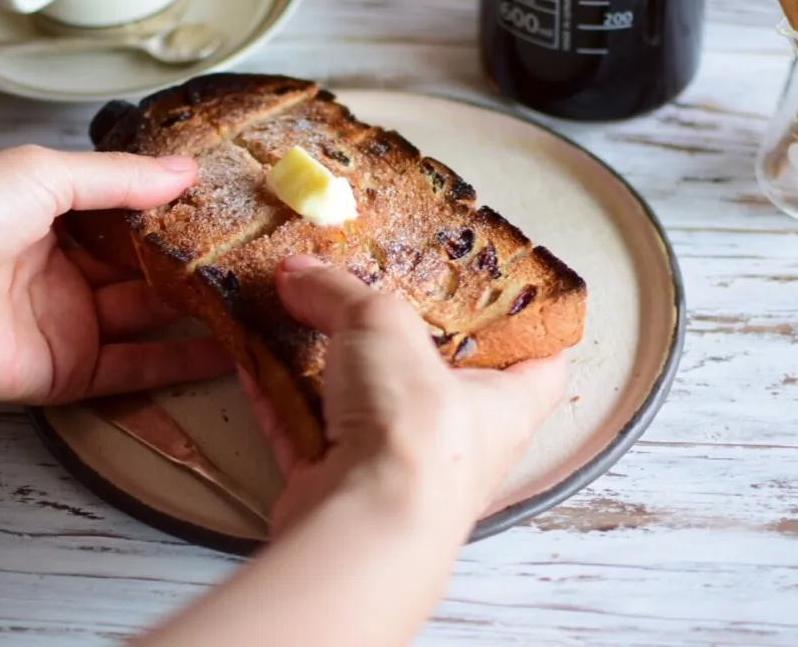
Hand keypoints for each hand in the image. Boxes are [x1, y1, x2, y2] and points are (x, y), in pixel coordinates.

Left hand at [0, 145, 231, 402]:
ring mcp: (70, 322)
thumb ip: (120, 177)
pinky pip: (135, 367)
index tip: (226, 207)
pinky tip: (228, 352)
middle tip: (252, 256)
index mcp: (54, 218)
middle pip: (144, 269)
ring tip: (255, 301)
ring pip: (149, 317)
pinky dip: (181, 364)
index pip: (129, 216)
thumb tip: (186, 170)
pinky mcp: (69, 371)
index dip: (174, 212)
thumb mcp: (44, 174)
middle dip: (193, 263)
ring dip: (198, 311)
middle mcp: (66, 271)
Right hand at [244, 255, 566, 536]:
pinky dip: (279, 396)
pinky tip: (253, 358)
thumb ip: (339, 291)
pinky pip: (306, 430)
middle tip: (375, 294)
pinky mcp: (336, 486)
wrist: (360, 525)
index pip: (544, 363)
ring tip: (295, 312)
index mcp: (503, 403)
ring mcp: (392, 469)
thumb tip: (299, 272)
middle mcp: (456, 441)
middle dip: (402, 339)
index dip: (532, 327)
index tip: (506, 292)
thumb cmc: (413, 428)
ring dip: (324, 363)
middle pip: (437, 378)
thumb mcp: (382, 324)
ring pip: (361, 404)